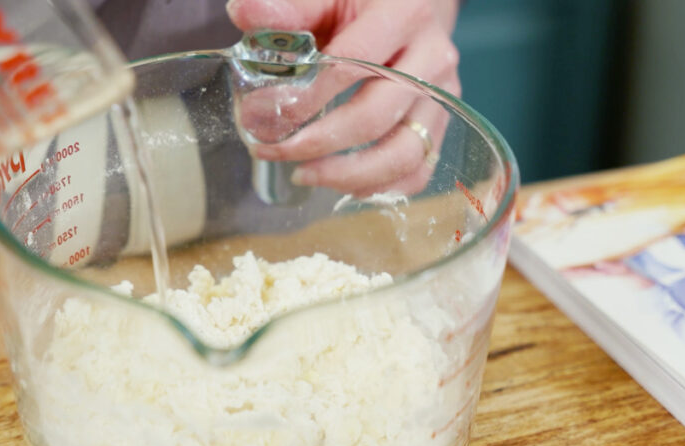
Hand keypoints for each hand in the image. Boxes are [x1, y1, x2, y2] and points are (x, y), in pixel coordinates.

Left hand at [227, 0, 460, 195]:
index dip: (309, 97)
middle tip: (274, 150)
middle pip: (375, 116)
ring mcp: (442, 94)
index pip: (354, 64)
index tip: (267, 115)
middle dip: (318, 143)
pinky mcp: (439, 121)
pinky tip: (341, 185)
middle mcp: (432, 57)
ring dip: (347, 175)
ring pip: (403, 153)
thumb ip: (290, 8)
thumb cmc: (361, 4)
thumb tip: (242, 14)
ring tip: (302, 175)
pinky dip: (380, 187)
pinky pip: (418, 169)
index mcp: (404, 15)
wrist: (414, 8)